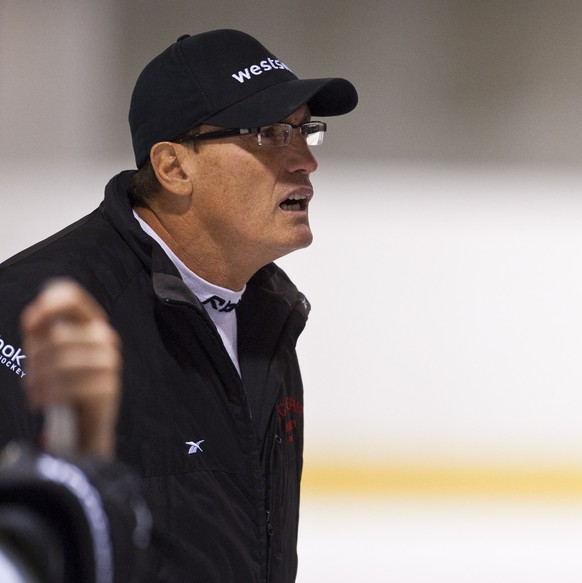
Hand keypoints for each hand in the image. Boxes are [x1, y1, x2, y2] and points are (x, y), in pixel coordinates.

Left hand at [20, 279, 120, 458]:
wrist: (85, 427)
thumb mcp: (52, 355)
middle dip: (35, 361)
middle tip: (32, 378)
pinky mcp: (107, 388)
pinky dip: (47, 397)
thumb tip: (35, 316)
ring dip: (38, 382)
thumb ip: (43, 332)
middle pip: (58, 337)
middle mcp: (106, 340)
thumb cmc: (67, 386)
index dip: (48, 306)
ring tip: (36, 392)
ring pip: (59, 363)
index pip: (73, 298)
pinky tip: (43, 402)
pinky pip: (66, 387)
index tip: (32, 324)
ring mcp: (110, 363)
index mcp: (93, 325)